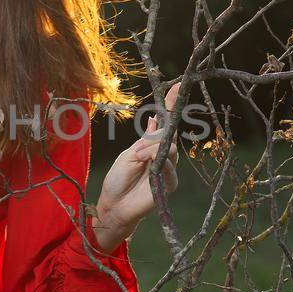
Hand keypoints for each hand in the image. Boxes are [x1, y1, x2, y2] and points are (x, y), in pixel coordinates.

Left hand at [95, 81, 182, 242]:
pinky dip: (160, 164)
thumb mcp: (128, 155)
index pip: (165, 122)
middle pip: (170, 134)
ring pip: (170, 150)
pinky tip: (152, 164)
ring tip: (139, 159)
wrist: (114, 205)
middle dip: (158, 135)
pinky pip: (170, 169)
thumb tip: (156, 119)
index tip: (178, 86)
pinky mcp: (169, 184)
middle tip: (139, 149)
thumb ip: (145, 140)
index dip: (171, 104)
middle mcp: (163, 155)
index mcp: (151, 145)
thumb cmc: (118, 180)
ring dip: (153, 151)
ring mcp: (168, 169)